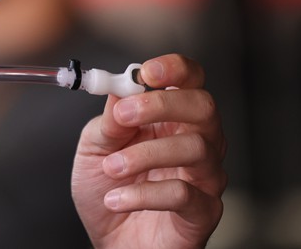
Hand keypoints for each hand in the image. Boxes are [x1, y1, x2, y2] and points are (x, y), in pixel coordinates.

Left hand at [71, 54, 226, 248]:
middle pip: (203, 106)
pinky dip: (143, 194)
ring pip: (195, 148)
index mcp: (172, 118)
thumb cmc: (107, 190)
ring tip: (112, 169)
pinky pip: (184, 194)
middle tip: (124, 117)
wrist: (109, 242)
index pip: (190, 79)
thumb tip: (120, 87)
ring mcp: (205, 177)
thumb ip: (109, 120)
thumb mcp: (95, 148)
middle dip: (162, 104)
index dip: (175, 69)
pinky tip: (116, 199)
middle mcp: (197, 141)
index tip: (146, 72)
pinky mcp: (203, 212)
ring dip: (144, 155)